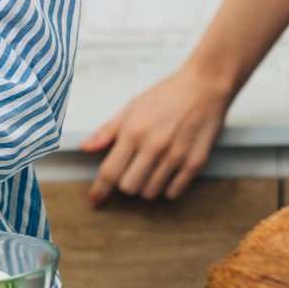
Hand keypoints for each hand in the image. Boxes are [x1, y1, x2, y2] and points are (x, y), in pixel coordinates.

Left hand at [80, 63, 232, 205]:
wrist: (203, 87)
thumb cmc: (166, 96)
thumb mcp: (131, 107)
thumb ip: (107, 131)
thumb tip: (85, 147)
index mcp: (134, 131)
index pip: (110, 171)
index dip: (99, 189)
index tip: (94, 200)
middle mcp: (154, 146)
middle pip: (129, 187)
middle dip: (126, 183)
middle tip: (132, 169)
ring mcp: (176, 156)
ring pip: (150, 193)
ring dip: (146, 185)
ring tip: (151, 167)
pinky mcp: (195, 162)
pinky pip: (174, 192)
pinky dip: (166, 187)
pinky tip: (167, 172)